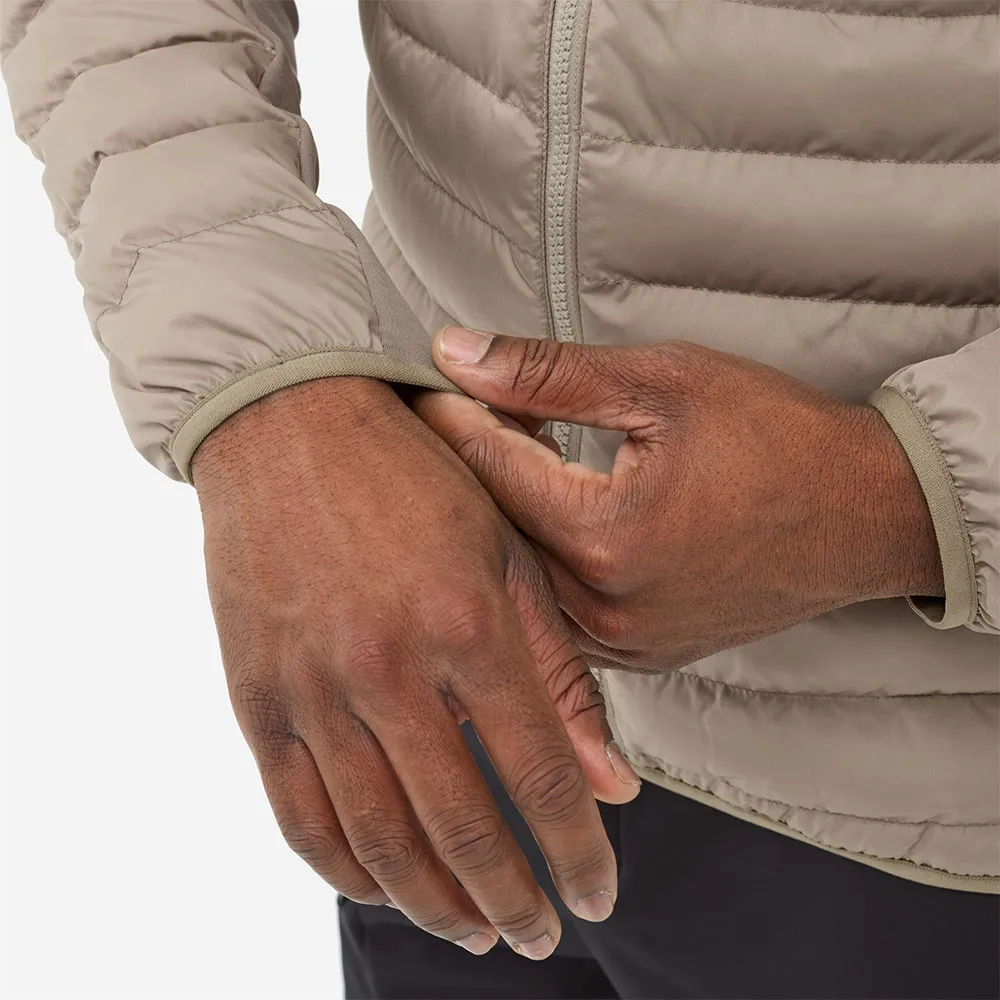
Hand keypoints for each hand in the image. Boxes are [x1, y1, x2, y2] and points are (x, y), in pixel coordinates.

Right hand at [193, 377, 639, 958]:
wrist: (292, 424)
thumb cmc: (415, 480)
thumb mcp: (505, 554)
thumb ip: (557, 672)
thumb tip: (612, 783)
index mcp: (467, 624)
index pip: (541, 776)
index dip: (577, 852)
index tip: (599, 896)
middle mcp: (390, 668)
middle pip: (463, 828)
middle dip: (513, 901)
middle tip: (540, 934)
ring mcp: (315, 688)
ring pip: (379, 842)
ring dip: (434, 905)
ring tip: (473, 933)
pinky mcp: (256, 697)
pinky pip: (299, 815)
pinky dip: (346, 870)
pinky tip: (384, 888)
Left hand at [416, 328, 943, 671]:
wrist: (868, 514)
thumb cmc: (779, 439)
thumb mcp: (663, 382)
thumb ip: (546, 374)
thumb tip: (455, 353)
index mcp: (604, 534)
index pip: (486, 464)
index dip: (448, 415)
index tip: (423, 382)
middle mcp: (603, 606)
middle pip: (489, 529)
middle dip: (468, 466)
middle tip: (459, 413)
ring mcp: (621, 642)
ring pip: (518, 575)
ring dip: (502, 514)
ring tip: (507, 456)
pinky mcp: (637, 656)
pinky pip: (557, 610)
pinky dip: (540, 558)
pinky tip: (547, 511)